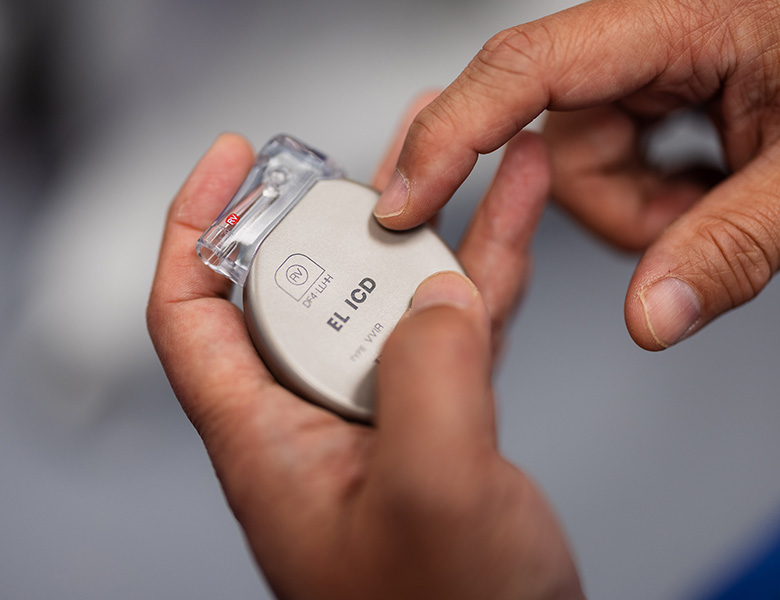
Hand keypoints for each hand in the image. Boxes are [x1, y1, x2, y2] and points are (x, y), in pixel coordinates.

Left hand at [146, 131, 581, 597]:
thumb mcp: (431, 496)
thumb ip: (427, 377)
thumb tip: (435, 291)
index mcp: (270, 442)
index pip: (192, 313)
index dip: (196, 227)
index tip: (233, 161)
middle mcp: (316, 420)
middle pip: (306, 285)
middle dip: (342, 206)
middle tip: (392, 149)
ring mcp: (382, 417)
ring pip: (392, 295)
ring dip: (430, 224)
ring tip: (473, 156)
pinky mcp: (440, 422)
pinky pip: (453, 325)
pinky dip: (482, 272)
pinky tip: (513, 226)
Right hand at [374, 0, 779, 349]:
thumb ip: (734, 244)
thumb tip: (652, 316)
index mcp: (675, 17)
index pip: (524, 70)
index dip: (449, 134)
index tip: (403, 199)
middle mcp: (639, 38)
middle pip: (556, 147)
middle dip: (620, 208)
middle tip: (701, 213)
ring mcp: (636, 74)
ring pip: (578, 172)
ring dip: (642, 209)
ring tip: (715, 193)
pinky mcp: (639, 101)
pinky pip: (605, 170)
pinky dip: (650, 199)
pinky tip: (703, 181)